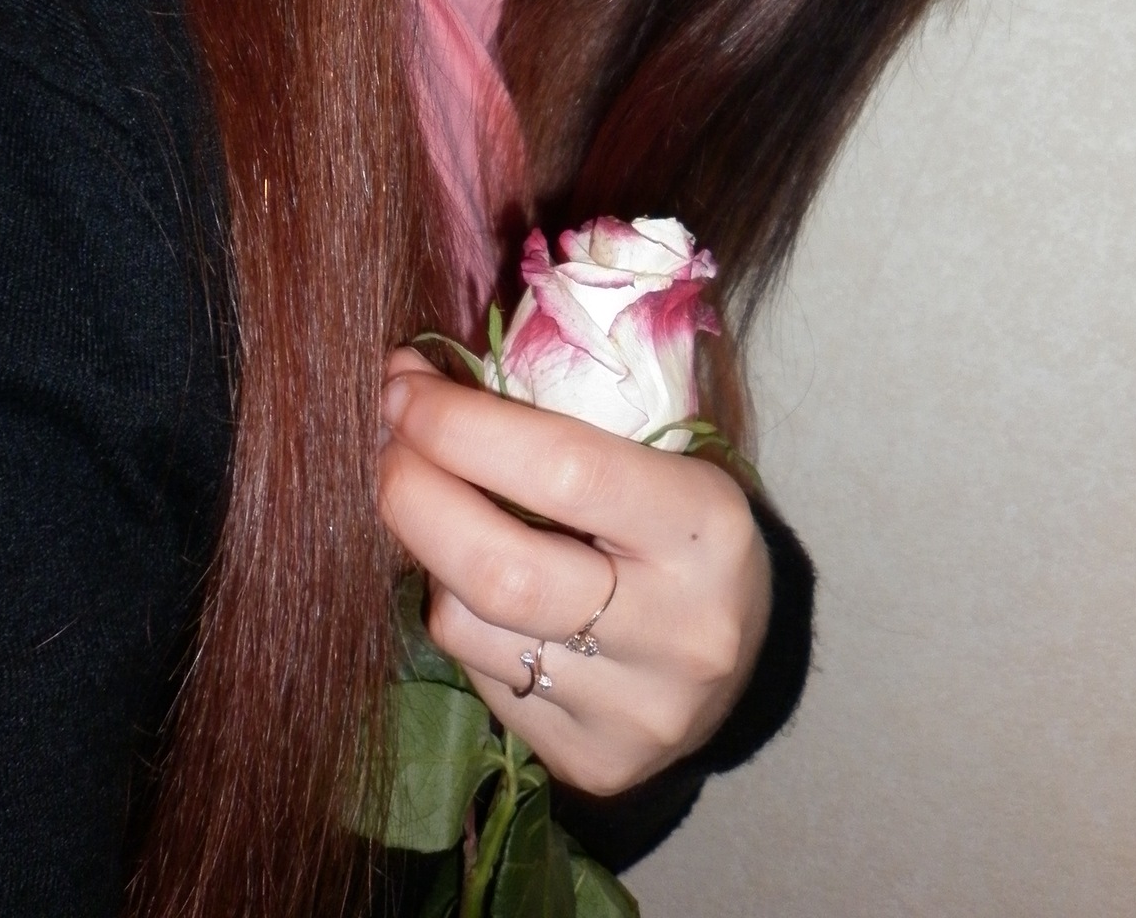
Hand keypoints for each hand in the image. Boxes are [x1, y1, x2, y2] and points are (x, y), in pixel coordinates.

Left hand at [377, 347, 771, 796]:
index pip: (564, 469)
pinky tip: (475, 585)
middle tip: (386, 443)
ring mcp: (634, 709)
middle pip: (500, 569)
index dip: (462, 425)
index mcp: (703, 527)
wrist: (749, 660)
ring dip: (427, 556)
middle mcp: (677, 628)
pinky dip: (458, 615)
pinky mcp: (593, 761)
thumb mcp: (665, 456)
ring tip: (436, 512)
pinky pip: (478, 676)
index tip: (403, 385)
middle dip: (414, 494)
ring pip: (472, 626)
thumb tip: (429, 374)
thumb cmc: (684, 528)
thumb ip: (565, 418)